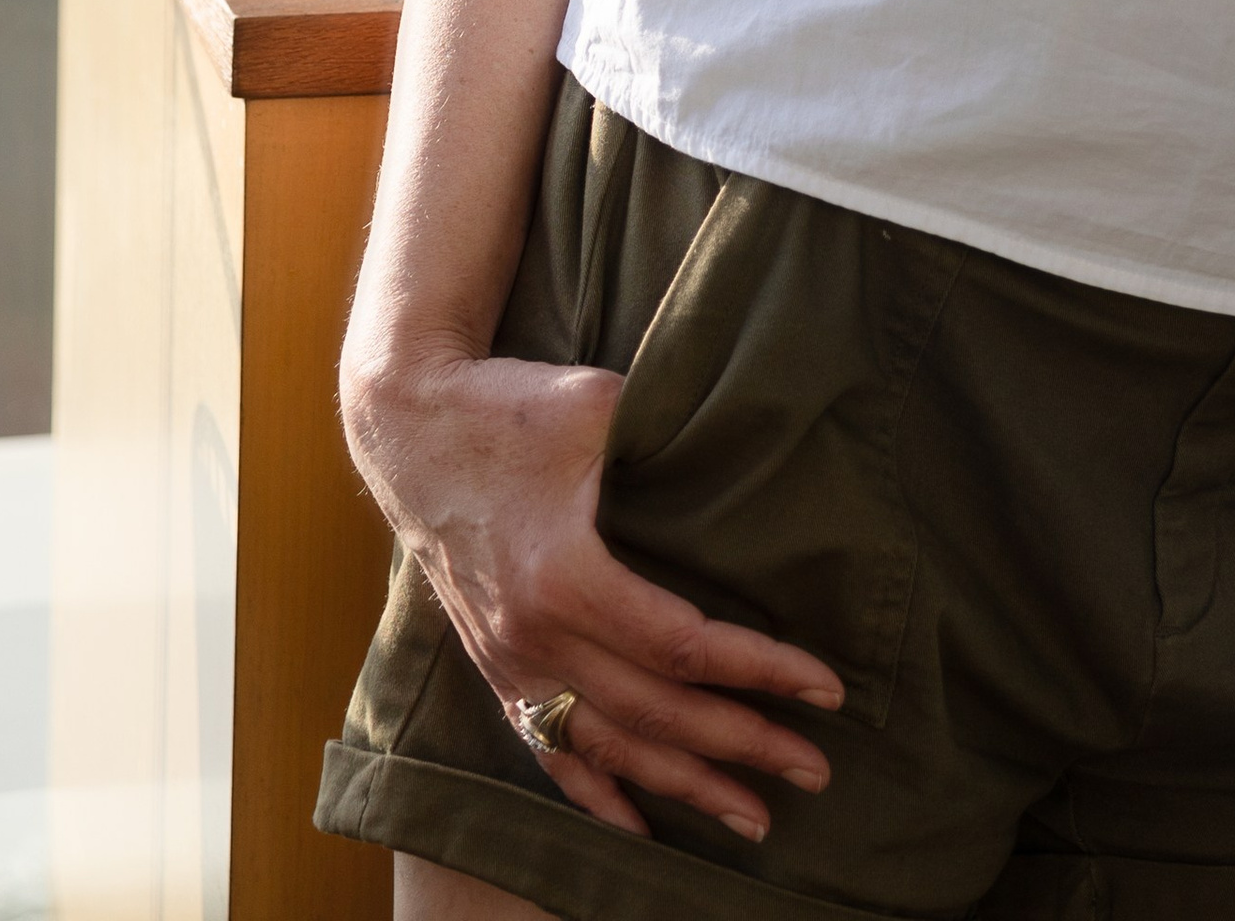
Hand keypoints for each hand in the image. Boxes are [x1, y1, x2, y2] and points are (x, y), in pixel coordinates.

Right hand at [344, 349, 843, 842]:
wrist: (408, 428)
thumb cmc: (511, 407)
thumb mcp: (597, 404)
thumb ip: (669, 436)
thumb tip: (753, 450)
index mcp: (565, 575)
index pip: (683, 647)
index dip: (761, 671)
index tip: (826, 688)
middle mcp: (535, 636)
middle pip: (655, 713)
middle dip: (743, 746)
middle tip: (815, 769)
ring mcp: (511, 661)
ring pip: (608, 749)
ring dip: (684, 788)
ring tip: (755, 818)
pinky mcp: (496, 667)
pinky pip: (548, 750)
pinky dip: (596, 795)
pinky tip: (640, 829)